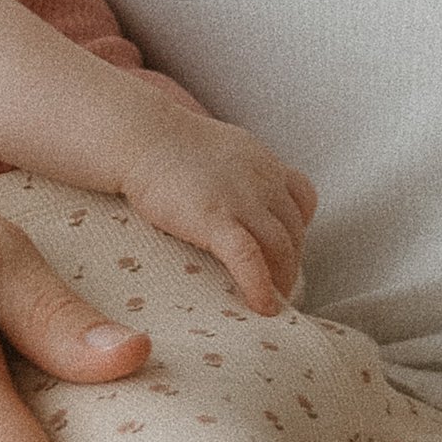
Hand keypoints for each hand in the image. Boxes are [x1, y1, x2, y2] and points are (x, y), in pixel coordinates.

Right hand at [120, 115, 317, 308]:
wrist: (139, 136)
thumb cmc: (165, 142)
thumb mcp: (217, 147)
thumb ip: (233, 170)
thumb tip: (224, 191)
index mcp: (263, 162)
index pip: (302, 199)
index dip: (297, 229)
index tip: (282, 251)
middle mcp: (263, 180)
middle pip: (294, 229)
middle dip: (290, 262)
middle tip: (276, 289)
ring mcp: (242, 200)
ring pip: (281, 248)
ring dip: (281, 280)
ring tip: (271, 303)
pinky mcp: (216, 219)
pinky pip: (250, 259)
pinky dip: (259, 285)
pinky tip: (260, 306)